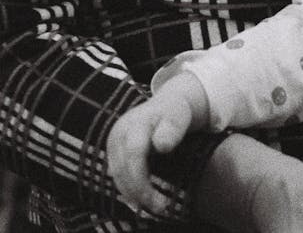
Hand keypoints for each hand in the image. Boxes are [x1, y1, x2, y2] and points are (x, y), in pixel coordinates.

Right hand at [106, 71, 208, 213]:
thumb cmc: (175, 112)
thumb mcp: (179, 116)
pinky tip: (144, 197)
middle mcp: (119, 132)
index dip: (142, 180)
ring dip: (133, 194)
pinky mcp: (112, 151)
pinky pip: (117, 175)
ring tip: (156, 205)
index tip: (160, 198)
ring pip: (116, 175)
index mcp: (135, 122)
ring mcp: (113, 142)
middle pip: (122, 169)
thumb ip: (172, 129)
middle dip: (139, 192)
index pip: (134, 154)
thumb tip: (161, 145)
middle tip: (161, 207)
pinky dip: (129, 188)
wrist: (166, 104)